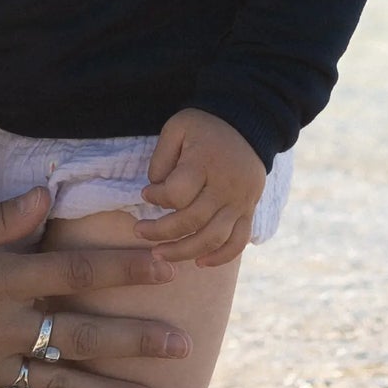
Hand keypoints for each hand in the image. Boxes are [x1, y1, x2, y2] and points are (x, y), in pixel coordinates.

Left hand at [132, 110, 267, 266]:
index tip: (146, 194)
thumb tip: (155, 188)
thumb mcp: (176, 127)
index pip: (177, 194)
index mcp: (205, 163)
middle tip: (139, 232)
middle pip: (192, 221)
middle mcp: (225, 187)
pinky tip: (200, 262)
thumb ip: (161, 157)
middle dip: (161, 232)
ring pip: (213, 238)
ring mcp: (239, 202)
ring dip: (184, 252)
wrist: (247, 125)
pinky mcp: (248, 211)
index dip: (157, 198)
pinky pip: (238, 242)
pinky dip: (220, 257)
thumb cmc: (205, 127)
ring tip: (160, 255)